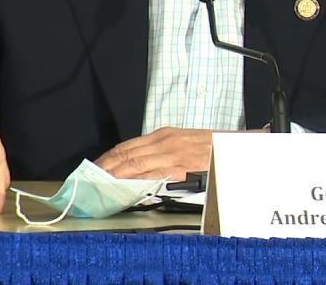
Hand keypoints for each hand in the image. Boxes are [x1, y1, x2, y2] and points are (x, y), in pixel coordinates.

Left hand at [95, 127, 214, 180]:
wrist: (235, 148)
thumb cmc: (210, 148)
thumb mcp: (183, 143)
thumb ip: (162, 153)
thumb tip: (140, 167)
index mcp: (164, 136)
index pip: (128, 146)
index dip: (109, 158)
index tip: (95, 169)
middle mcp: (165, 142)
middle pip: (127, 155)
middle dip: (106, 168)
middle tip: (90, 181)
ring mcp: (173, 155)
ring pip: (136, 164)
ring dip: (116, 176)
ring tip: (100, 187)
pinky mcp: (182, 168)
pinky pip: (153, 175)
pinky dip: (137, 182)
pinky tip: (126, 189)